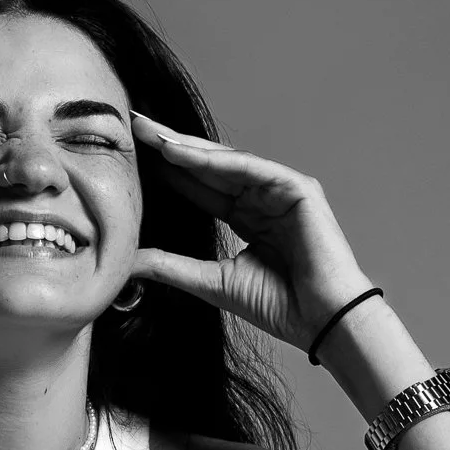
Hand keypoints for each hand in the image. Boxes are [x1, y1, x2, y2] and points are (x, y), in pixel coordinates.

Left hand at [128, 113, 372, 353]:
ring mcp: (283, 192)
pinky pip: (251, 168)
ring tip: (151, 135)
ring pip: (227, 163)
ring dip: (189, 148)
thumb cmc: (280, 307)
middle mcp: (264, 200)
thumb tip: (127, 263)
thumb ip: (170, 267)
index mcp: (248, 219)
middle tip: (134, 127)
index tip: (131, 157)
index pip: (201, 187)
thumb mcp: (211, 281)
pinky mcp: (299, 189)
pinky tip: (183, 152)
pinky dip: (217, 161)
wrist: (323, 322)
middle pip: (211, 167)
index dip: (169, 171)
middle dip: (172, 147)